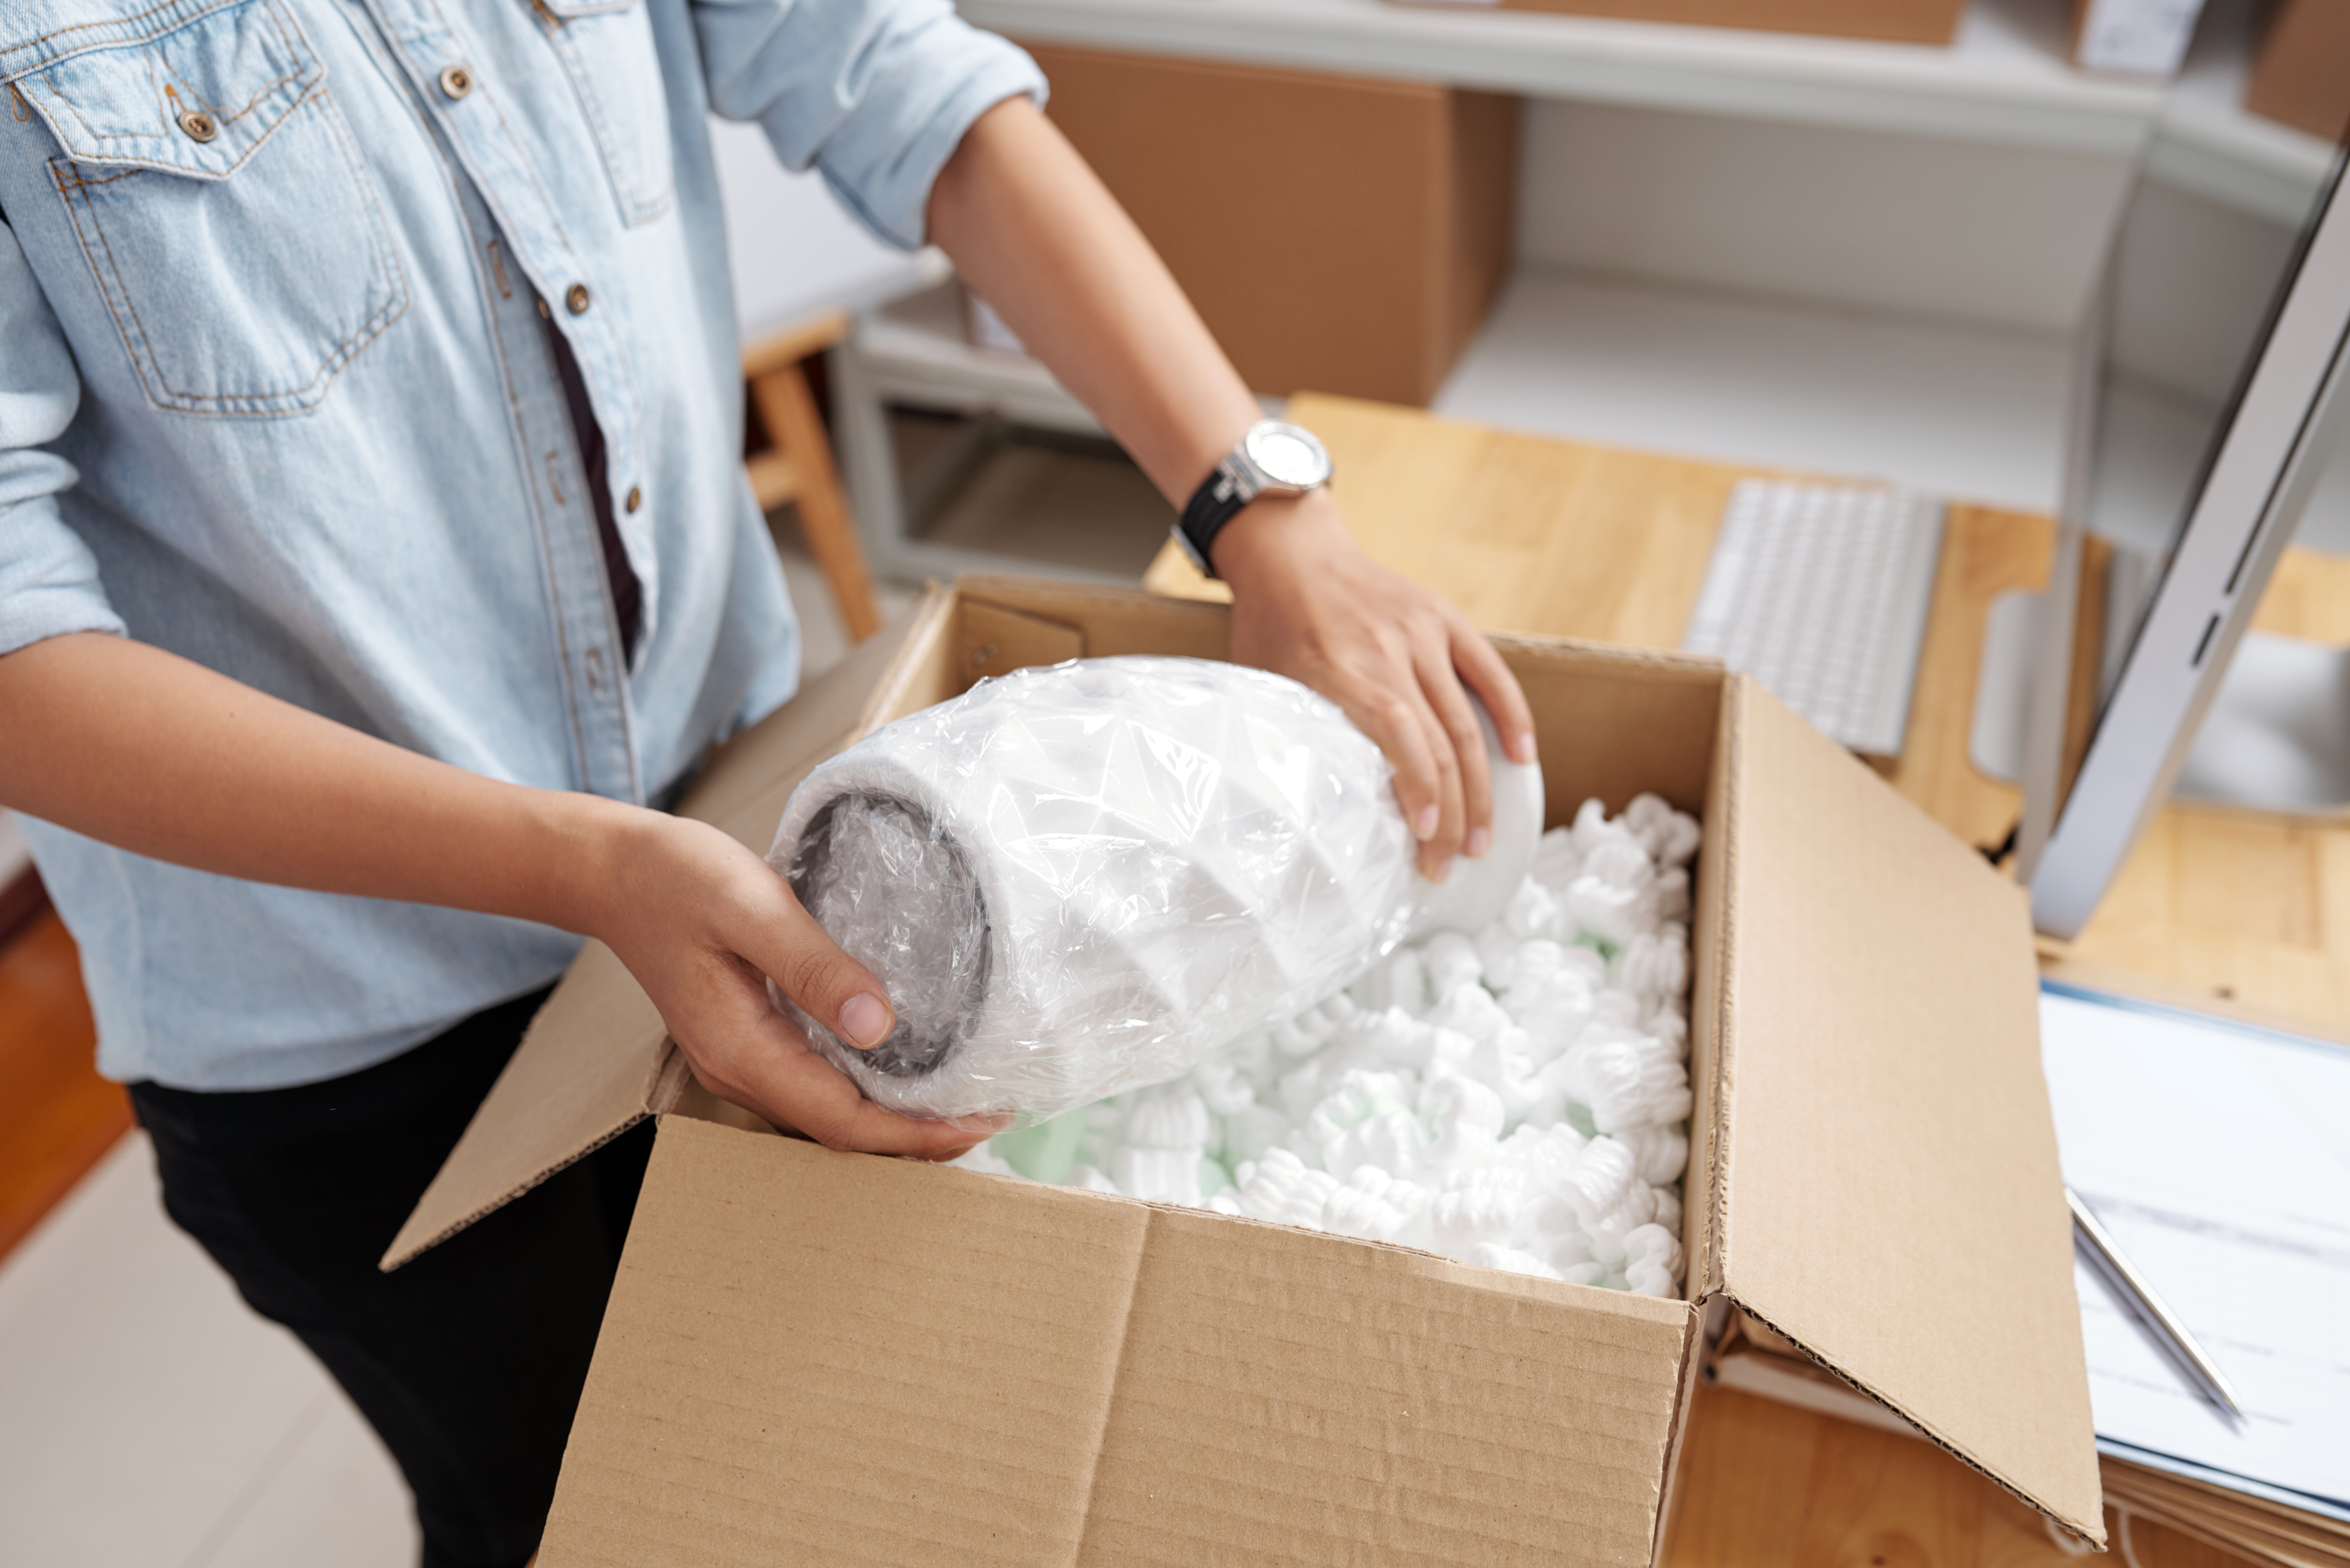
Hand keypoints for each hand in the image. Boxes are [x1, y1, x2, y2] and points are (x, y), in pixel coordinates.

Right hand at [582, 808, 993, 1157]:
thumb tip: (879, 1026)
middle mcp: (738, 1070)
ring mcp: (739, 1060)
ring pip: (827, 1114)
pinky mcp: (744, 1040)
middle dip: (916, 1136)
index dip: (915, 1133)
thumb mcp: (751, 907)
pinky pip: (814, 1084)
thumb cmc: (677, 879)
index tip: (980, 1123)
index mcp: (740, 1049)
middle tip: (991, 1117)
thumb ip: (815, 967)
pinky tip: (902, 1068)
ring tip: (961, 1101)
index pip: (842, 1120)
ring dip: (893, 1118)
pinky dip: (864, 1089)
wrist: (614, 871)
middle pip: (840, 1132)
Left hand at [1213, 490, 1537, 880]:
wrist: (1288, 552)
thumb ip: (1293, 737)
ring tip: (1481, 840)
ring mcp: (1421, 632)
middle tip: (1449, 864)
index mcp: (1338, 671)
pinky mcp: (1443, 618)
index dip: (1421, 793)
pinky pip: (1490, 673)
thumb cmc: (1268, 630)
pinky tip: (1524, 760)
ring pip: (1467, 721)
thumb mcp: (1263, 686)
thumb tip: (1309, 812)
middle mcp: (1388, 651)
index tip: (1424, 841)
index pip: (1399, 738)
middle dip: (1452, 815)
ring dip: (1481, 788)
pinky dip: (1512, 717)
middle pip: (1440, 744)